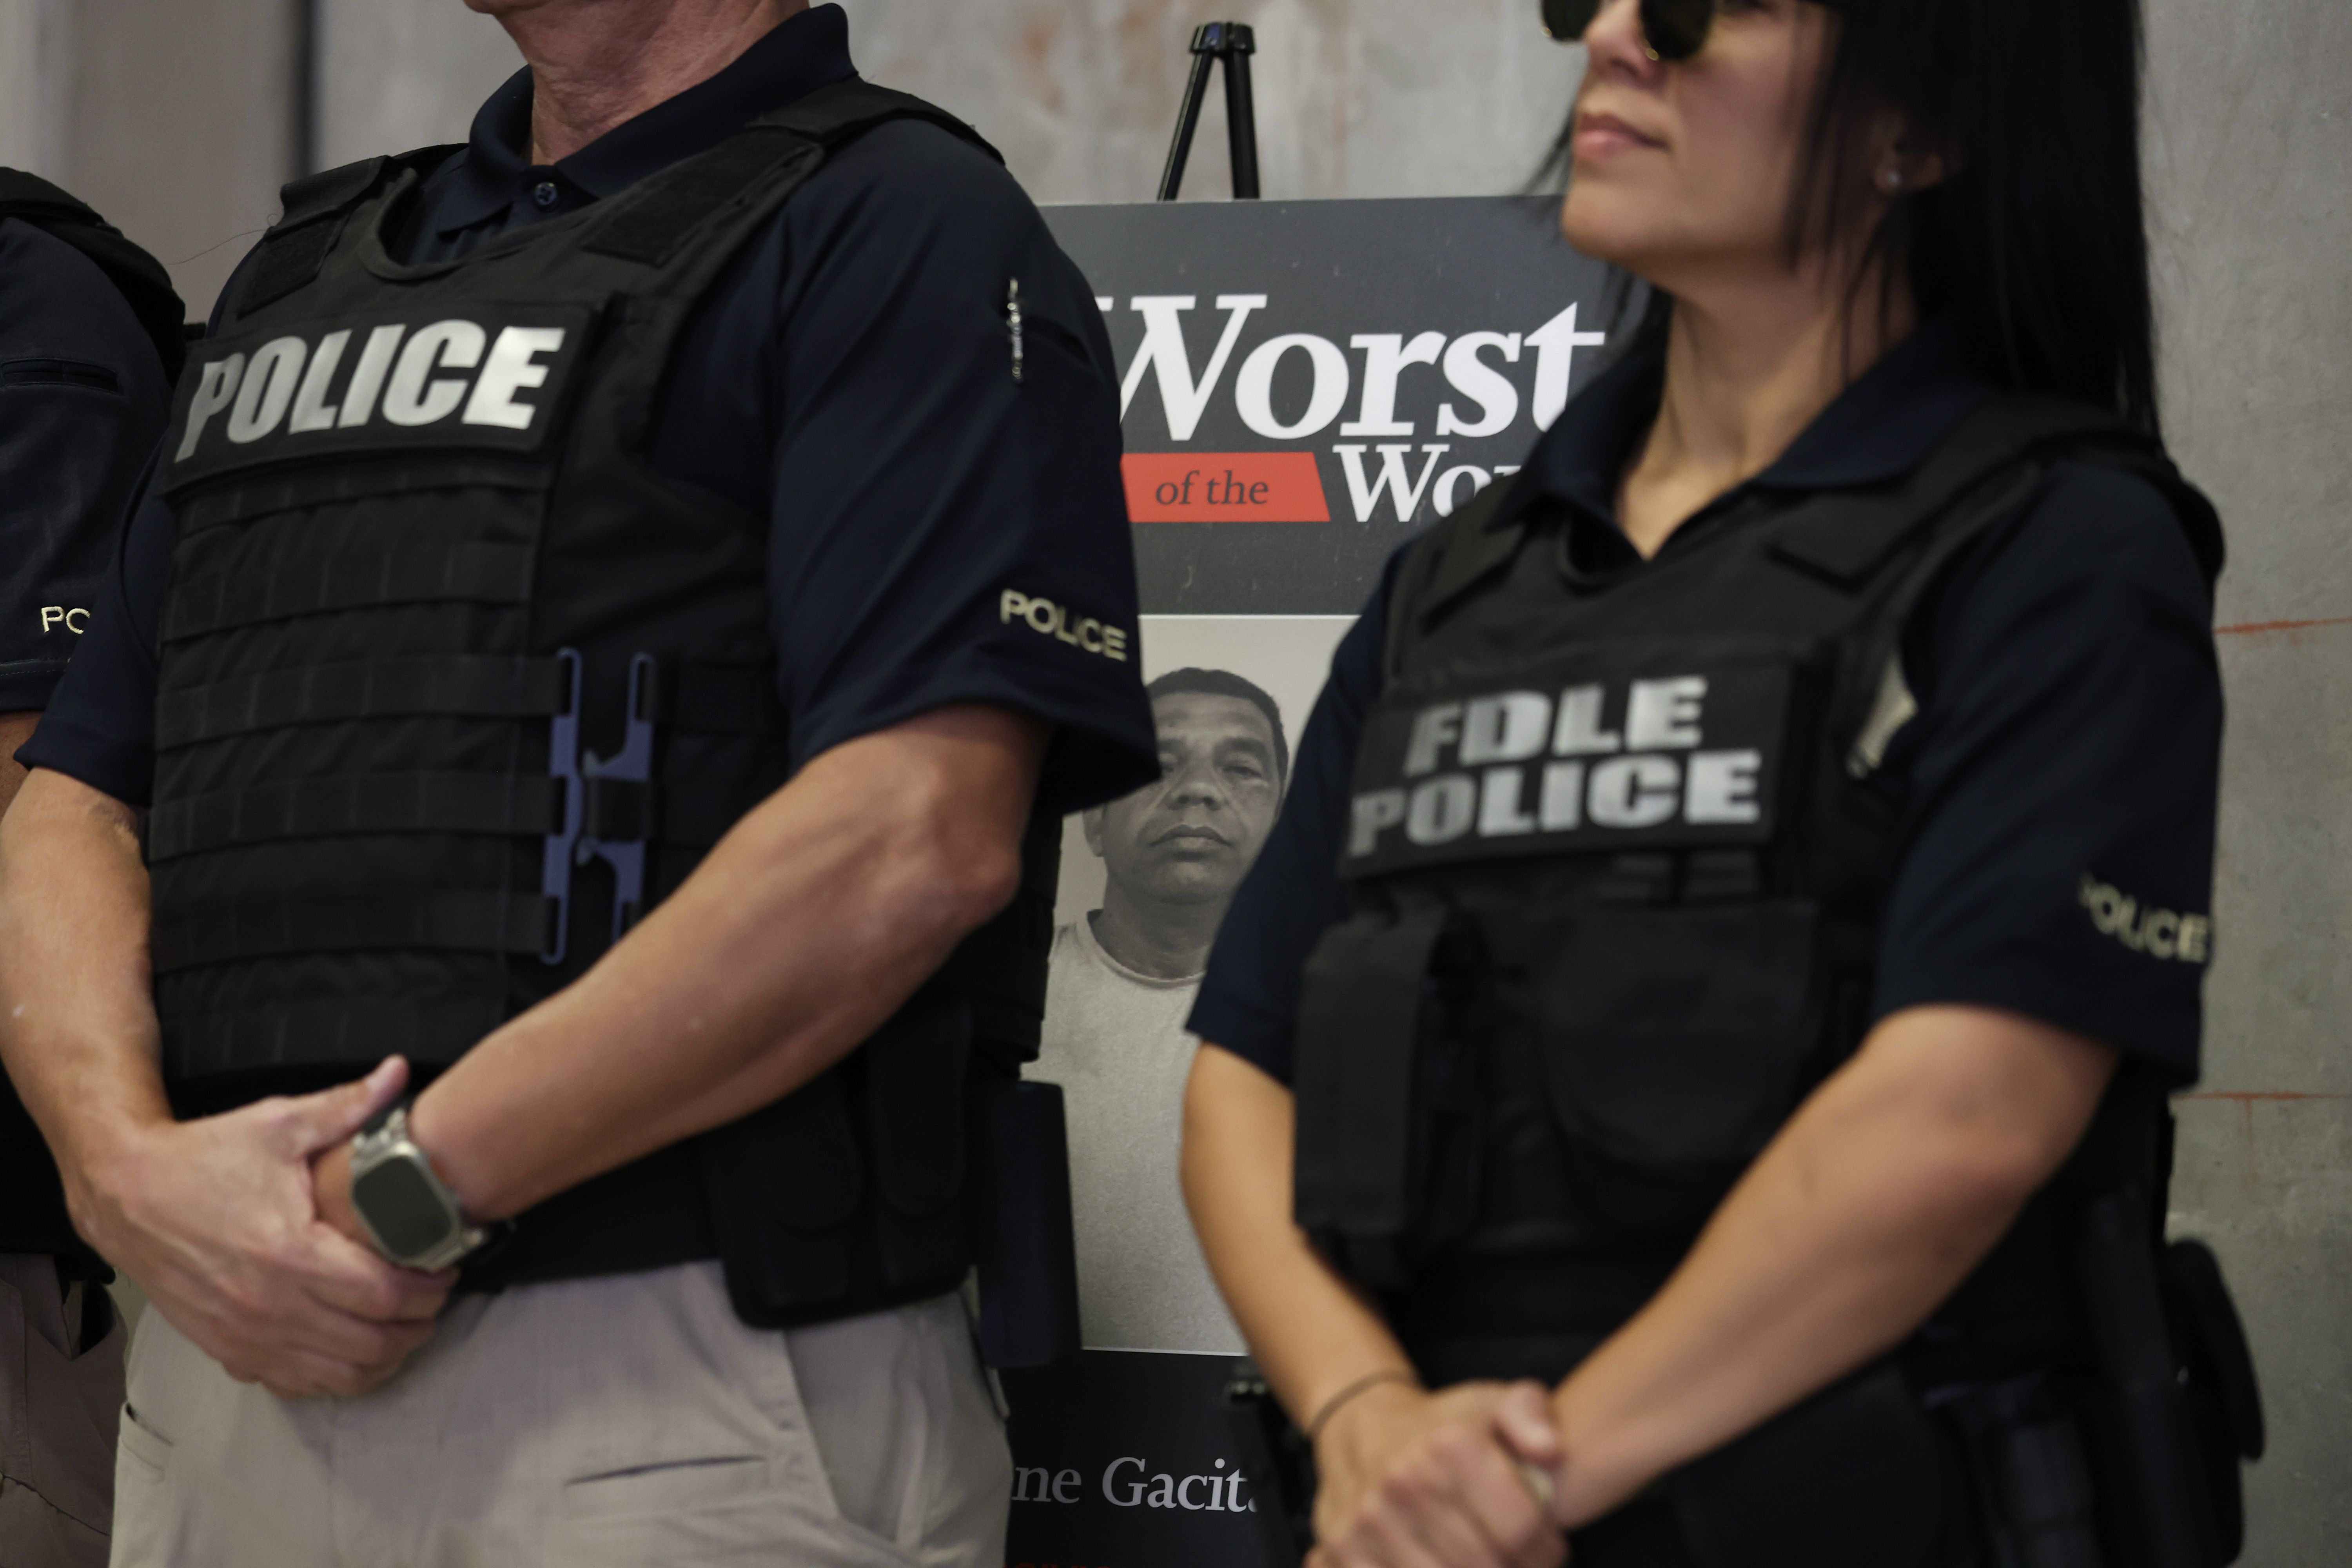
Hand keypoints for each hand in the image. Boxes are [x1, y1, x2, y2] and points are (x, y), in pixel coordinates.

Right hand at [70, 1057, 454, 1398]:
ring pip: (341, 1375)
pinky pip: (299, 1385)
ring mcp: (247, 1336)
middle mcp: (270, 1306)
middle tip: (436, 1298)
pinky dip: (338, 1377)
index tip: (446, 1270)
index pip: (384, 1294)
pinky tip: (357, 1350)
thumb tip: (398, 1071)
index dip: (428, 1288)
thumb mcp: (277, 1125)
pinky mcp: (229, 1351)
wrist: (126, 1196)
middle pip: (372, 1341)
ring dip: (386, 1357)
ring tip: (408, 1326)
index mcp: (289, 1253)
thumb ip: (345, 1106)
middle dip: (418, 1325)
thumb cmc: (202, 1159)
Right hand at [1309, 1380, 1568, 1567]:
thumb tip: (1549, 1450)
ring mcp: (1370, 1520)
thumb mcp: (1494, 1402)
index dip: (1547, 1549)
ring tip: (1488, 1560)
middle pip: (1489, 1563)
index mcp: (1450, 1445)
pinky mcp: (1345, 1550)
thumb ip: (1531, 1417)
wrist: (1362, 1428)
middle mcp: (1405, 1482)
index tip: (1549, 1547)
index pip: (1521, 1529)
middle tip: (1520, 1561)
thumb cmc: (1442, 1425)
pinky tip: (1444, 1562)